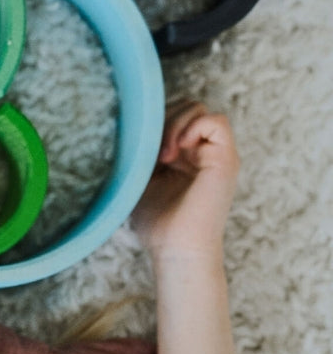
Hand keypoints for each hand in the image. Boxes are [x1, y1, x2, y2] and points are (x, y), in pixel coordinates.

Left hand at [132, 101, 238, 261]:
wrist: (175, 249)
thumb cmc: (155, 220)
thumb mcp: (141, 174)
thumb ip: (142, 147)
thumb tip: (128, 118)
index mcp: (184, 153)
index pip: (170, 111)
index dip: (153, 120)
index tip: (138, 146)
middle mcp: (202, 150)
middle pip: (183, 105)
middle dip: (162, 119)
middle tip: (152, 153)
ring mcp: (217, 154)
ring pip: (197, 108)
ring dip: (173, 123)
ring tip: (163, 155)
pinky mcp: (226, 160)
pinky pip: (217, 121)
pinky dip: (194, 127)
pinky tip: (177, 151)